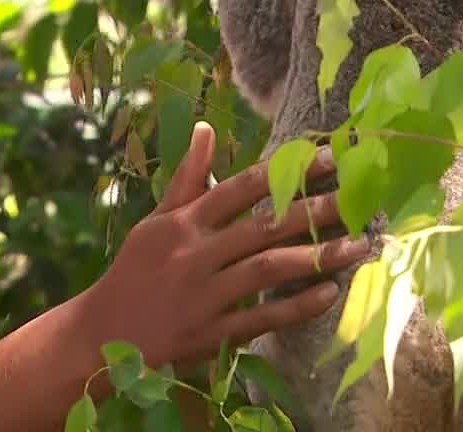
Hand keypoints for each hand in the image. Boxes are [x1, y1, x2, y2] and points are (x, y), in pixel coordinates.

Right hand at [75, 121, 368, 370]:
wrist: (103, 334)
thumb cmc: (136, 272)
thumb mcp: (156, 221)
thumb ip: (189, 178)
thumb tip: (206, 128)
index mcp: (182, 223)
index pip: (239, 188)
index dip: (284, 171)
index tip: (327, 156)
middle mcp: (194, 254)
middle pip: (262, 225)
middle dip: (313, 209)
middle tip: (359, 198)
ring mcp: (204, 295)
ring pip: (267, 269)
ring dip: (316, 256)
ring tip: (359, 246)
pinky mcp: (212, 333)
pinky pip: (262, 317)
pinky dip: (296, 307)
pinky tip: (329, 294)